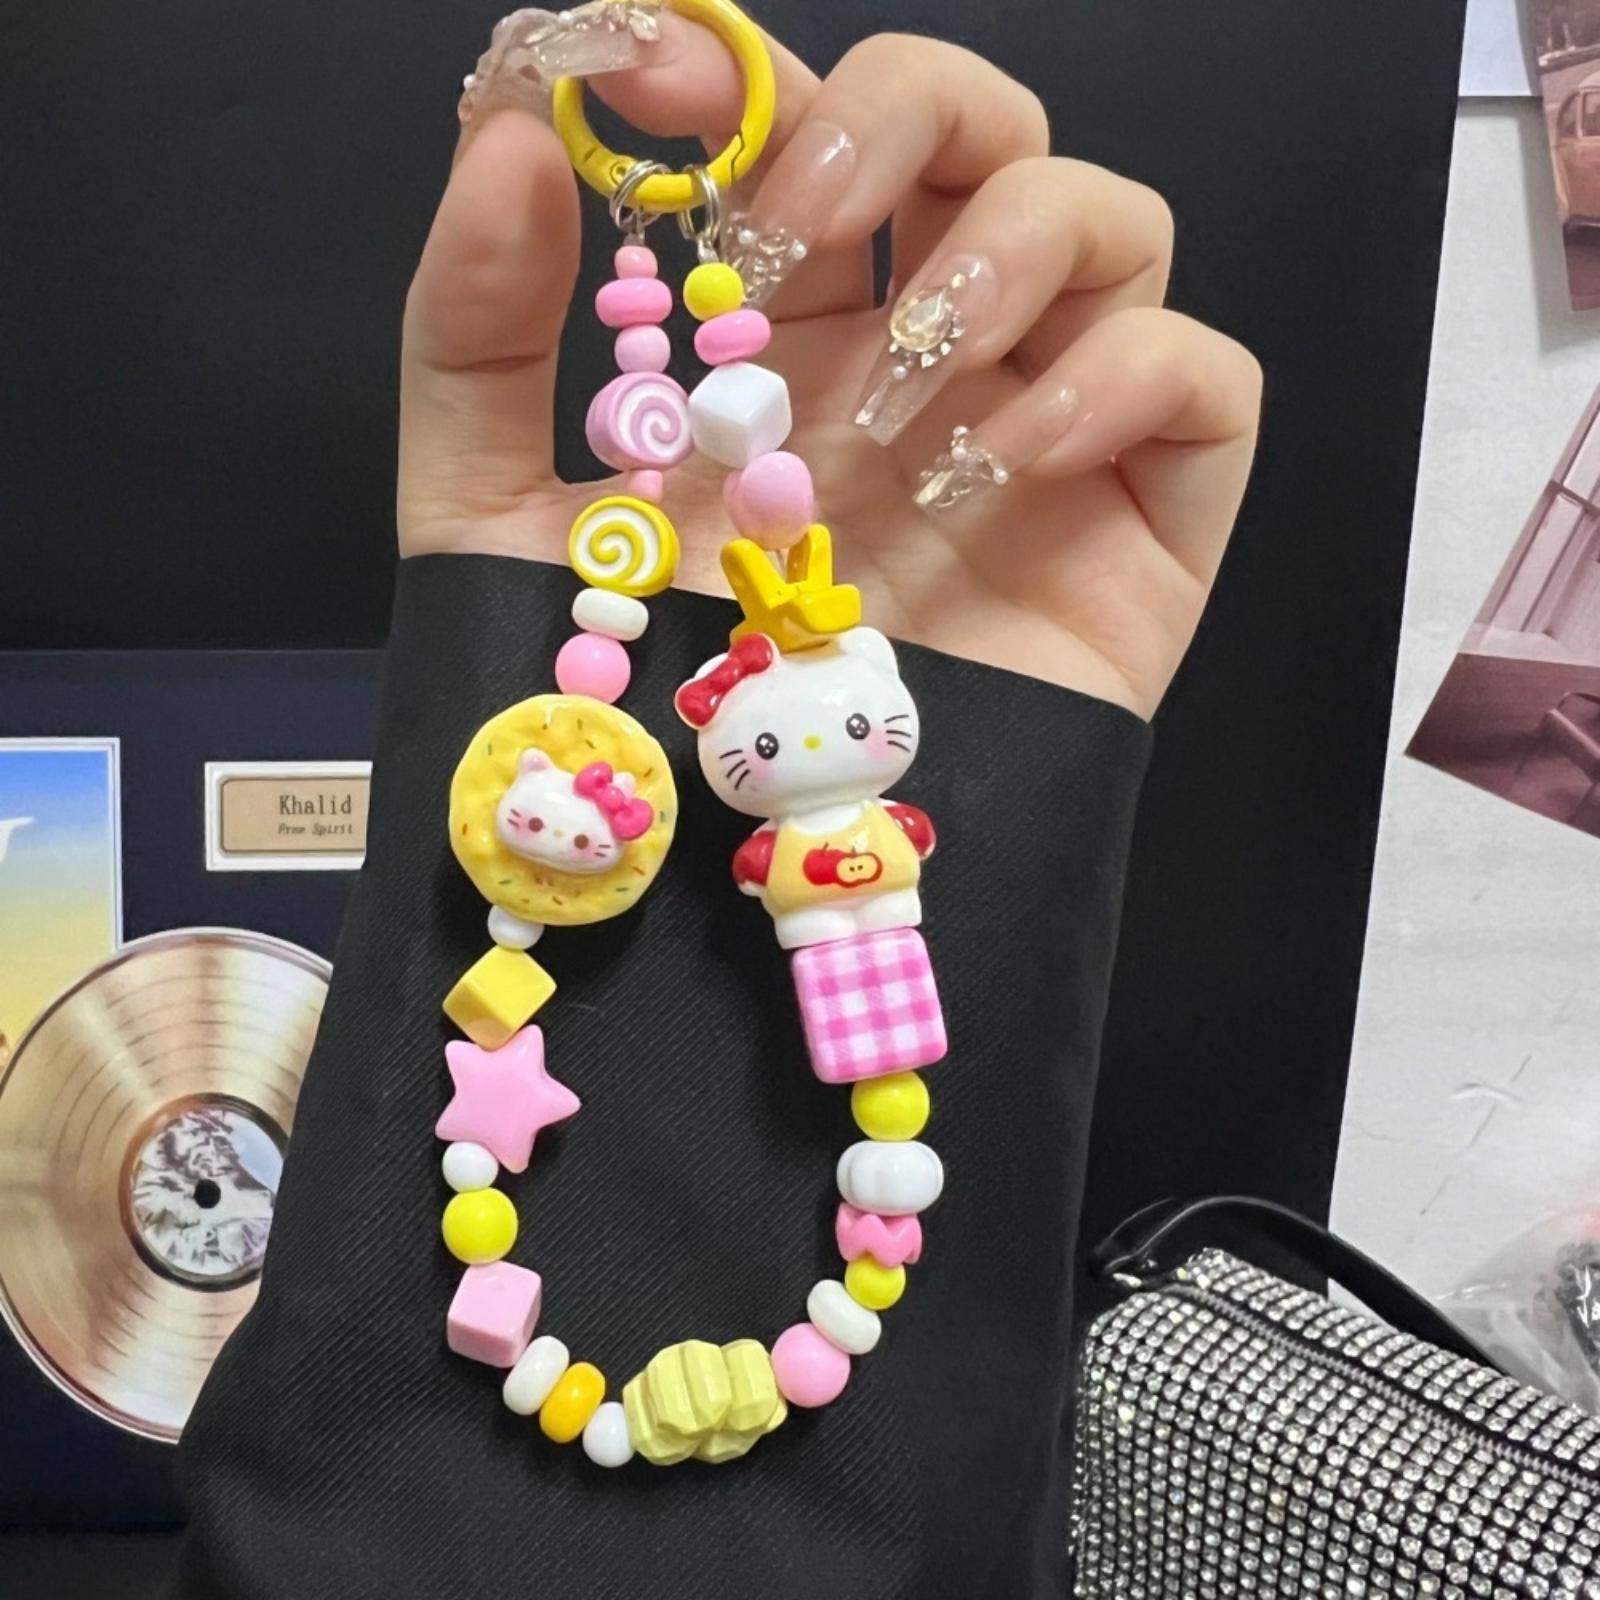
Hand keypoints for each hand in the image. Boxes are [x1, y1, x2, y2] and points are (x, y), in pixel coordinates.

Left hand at [399, 18, 1260, 715]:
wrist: (747, 889)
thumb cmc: (635, 711)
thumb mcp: (500, 519)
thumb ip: (476, 331)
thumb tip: (500, 134)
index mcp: (785, 338)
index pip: (805, 128)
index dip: (739, 68)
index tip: (639, 71)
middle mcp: (927, 361)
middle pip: (986, 128)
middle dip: (898, 120)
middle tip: (786, 235)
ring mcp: (1044, 435)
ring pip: (1116, 224)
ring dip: (1005, 258)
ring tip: (887, 406)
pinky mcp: (1142, 527)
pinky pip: (1204, 381)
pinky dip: (1120, 381)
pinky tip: (993, 469)